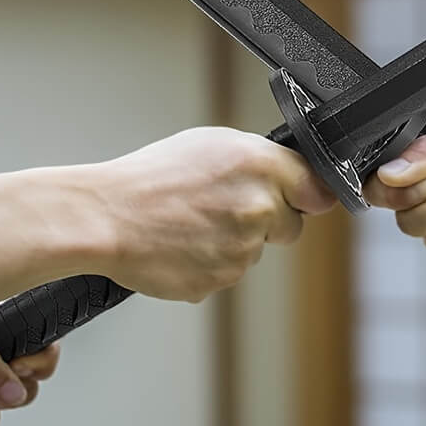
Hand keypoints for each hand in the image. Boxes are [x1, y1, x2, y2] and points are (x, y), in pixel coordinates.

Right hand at [91, 128, 336, 301]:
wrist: (105, 218)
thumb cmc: (152, 177)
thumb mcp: (212, 144)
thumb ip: (262, 161)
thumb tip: (296, 179)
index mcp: (261, 165)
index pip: (319, 190)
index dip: (309, 196)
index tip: (305, 200)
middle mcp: (259, 207)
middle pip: (291, 226)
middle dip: (269, 222)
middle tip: (225, 210)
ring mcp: (242, 248)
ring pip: (255, 252)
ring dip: (233, 243)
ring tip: (191, 224)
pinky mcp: (221, 281)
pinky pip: (227, 273)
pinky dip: (210, 264)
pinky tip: (183, 245)